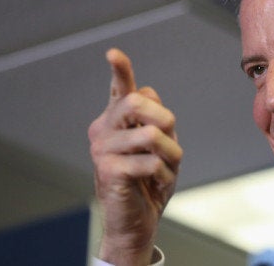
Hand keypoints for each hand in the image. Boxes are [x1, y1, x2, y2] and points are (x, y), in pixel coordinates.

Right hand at [88, 48, 181, 264]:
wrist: (138, 219)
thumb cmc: (150, 180)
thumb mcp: (160, 146)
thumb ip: (156, 120)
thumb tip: (148, 93)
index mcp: (116, 121)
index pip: (120, 89)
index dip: (120, 70)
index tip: (114, 53)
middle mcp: (104, 130)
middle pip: (137, 102)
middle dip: (163, 118)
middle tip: (168, 137)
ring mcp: (102, 149)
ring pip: (151, 134)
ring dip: (171, 154)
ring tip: (165, 170)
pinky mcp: (109, 169)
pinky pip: (152, 161)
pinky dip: (164, 175)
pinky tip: (156, 184)